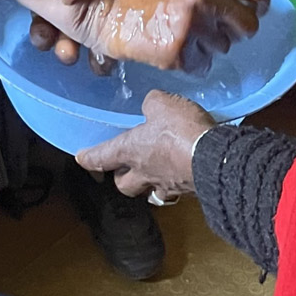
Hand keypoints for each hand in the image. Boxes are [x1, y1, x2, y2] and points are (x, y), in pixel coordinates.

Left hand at [0, 0, 109, 66]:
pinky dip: (36, 26)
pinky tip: (38, 34)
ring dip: (58, 39)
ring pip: (56, 21)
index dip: (111, 30)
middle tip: (78, 57)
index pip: (110, 4)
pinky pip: (32, 11)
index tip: (108, 54)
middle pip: (82, 21)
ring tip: (58, 50)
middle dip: (82, 43)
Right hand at [13, 0, 271, 73]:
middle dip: (233, 33)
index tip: (251, 10)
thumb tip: (248, 8)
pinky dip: (188, 64)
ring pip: (223, 49)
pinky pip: (201, 66)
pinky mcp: (176, 52)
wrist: (101, 8)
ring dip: (207, 48)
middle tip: (209, 30)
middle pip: (249, 26)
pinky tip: (169, 50)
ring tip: (179, 36)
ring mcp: (191, 25)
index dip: (260, 4)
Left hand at [76, 91, 215, 201]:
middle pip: (123, 185)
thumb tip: (150, 105)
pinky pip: (176, 190)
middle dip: (121, 177)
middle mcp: (144, 172)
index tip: (81, 158)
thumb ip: (151, 104)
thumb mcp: (162, 104)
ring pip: (150, 192)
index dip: (89, 157)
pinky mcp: (188, 191)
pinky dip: (175, 182)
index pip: (101, 157)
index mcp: (131, 150)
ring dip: (149, 184)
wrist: (215, 160)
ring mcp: (166, 185)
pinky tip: (182, 171)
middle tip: (125, 167)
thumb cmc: (180, 132)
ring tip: (155, 172)